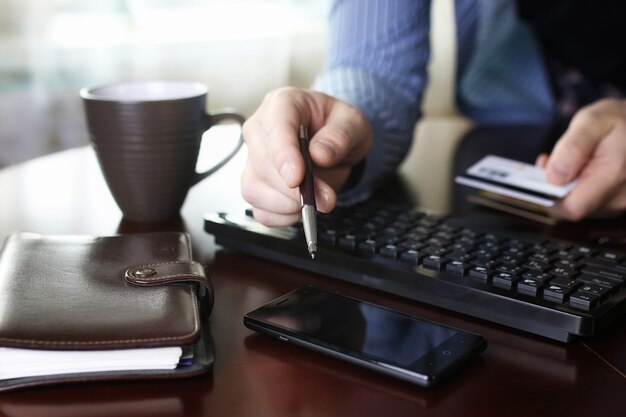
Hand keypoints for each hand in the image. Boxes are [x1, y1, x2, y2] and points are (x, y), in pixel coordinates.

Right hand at [240, 87, 371, 225]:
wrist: (333, 142)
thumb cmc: (337, 126)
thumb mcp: (353, 122)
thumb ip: (340, 136)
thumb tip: (320, 155)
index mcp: (282, 104)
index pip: (275, 129)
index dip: (283, 156)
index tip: (297, 178)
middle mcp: (260, 129)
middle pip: (263, 164)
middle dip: (295, 189)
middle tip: (326, 198)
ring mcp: (252, 158)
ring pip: (254, 189)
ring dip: (287, 205)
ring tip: (316, 201)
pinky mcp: (255, 184)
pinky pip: (259, 209)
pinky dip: (281, 217)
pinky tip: (300, 209)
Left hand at [536, 98, 625, 220]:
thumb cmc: (620, 119)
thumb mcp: (592, 121)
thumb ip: (573, 148)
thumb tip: (554, 177)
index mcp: (614, 177)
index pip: (573, 208)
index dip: (550, 198)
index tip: (540, 177)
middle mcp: (620, 198)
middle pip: (573, 209)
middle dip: (555, 189)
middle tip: (549, 162)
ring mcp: (621, 202)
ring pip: (580, 206)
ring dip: (565, 187)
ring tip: (566, 161)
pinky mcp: (618, 200)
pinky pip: (590, 203)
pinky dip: (577, 188)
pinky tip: (576, 168)